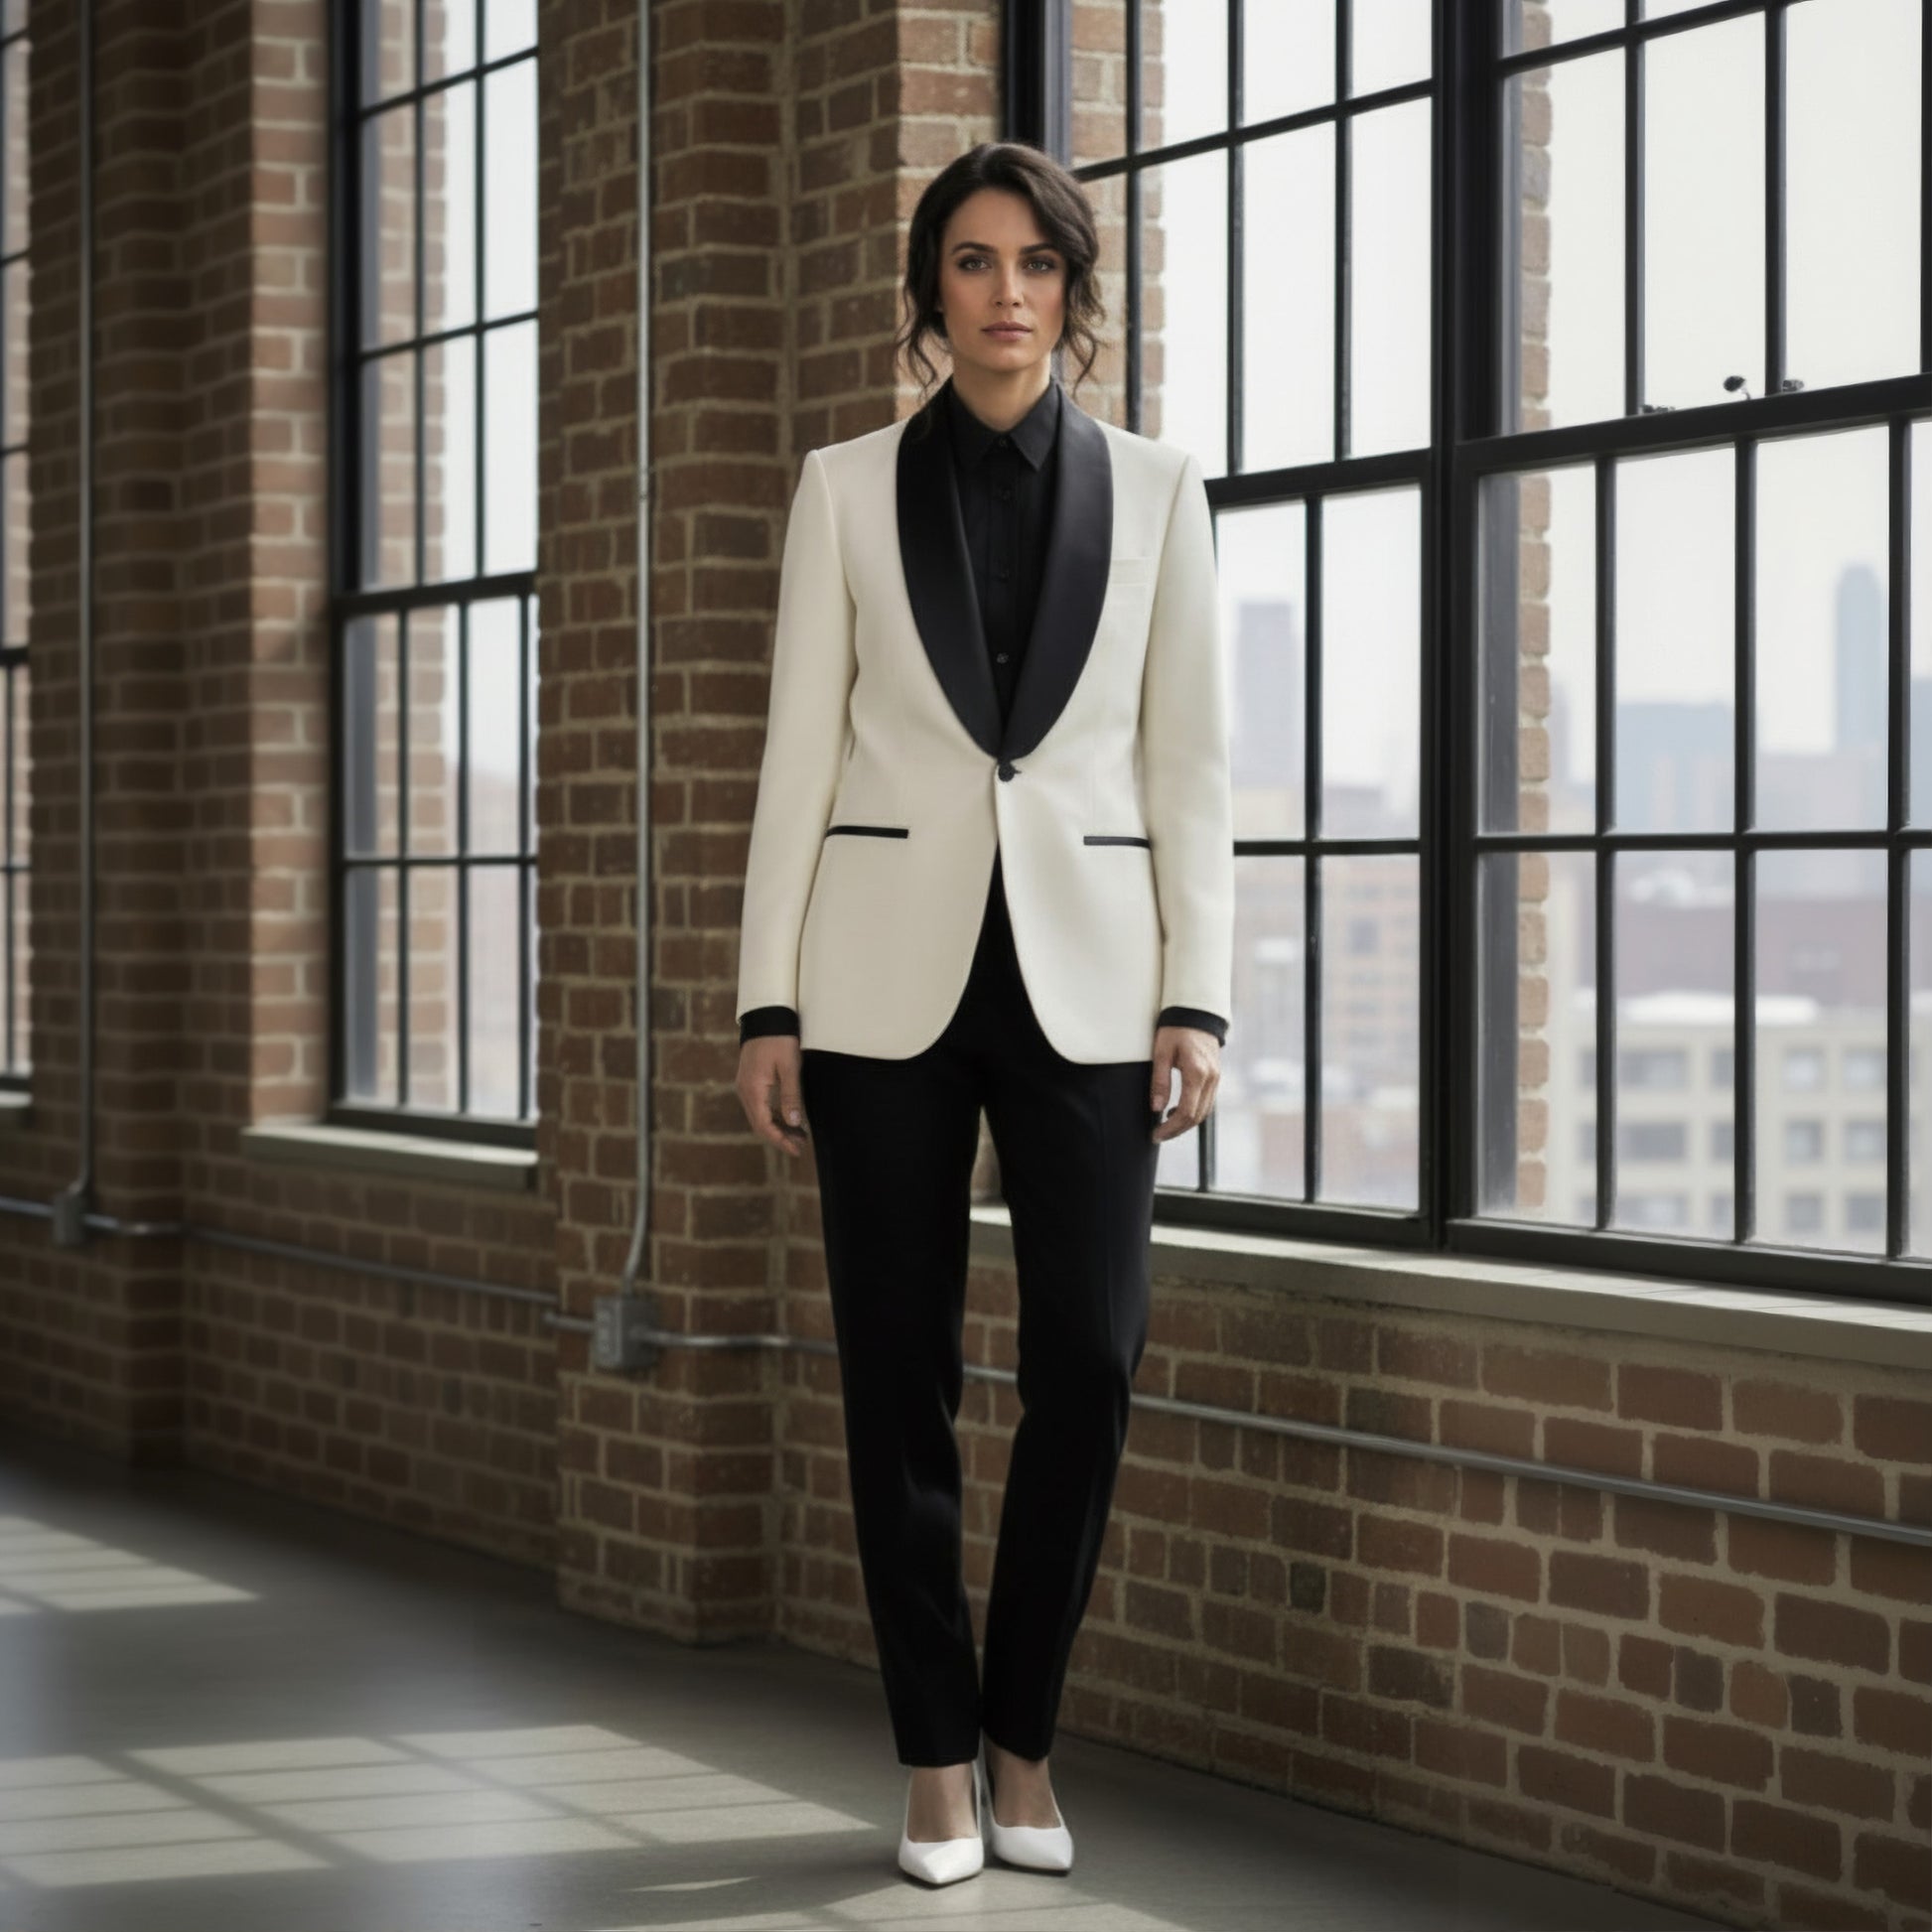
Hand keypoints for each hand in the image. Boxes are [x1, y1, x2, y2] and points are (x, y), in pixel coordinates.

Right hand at [737, 1034, 807, 1157]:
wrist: (765, 1017)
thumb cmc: (779, 1040)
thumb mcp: (790, 1067)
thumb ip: (791, 1095)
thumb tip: (794, 1123)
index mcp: (753, 1090)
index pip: (764, 1125)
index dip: (781, 1140)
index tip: (797, 1150)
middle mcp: (745, 1091)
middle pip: (760, 1124)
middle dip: (780, 1137)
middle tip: (800, 1146)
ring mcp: (745, 1086)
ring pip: (759, 1116)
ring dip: (777, 1128)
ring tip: (798, 1135)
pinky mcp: (749, 1082)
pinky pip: (759, 1106)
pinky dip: (773, 1116)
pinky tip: (788, 1119)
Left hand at [1150, 1025, 1219, 1141]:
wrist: (1195, 1013)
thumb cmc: (1175, 1030)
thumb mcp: (1161, 1053)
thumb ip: (1160, 1081)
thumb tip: (1156, 1108)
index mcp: (1197, 1073)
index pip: (1186, 1112)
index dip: (1171, 1128)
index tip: (1156, 1134)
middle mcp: (1211, 1078)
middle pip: (1197, 1117)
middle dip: (1177, 1130)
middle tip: (1158, 1135)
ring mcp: (1216, 1078)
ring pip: (1204, 1111)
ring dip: (1186, 1123)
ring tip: (1165, 1125)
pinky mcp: (1215, 1076)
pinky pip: (1207, 1101)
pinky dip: (1193, 1111)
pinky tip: (1177, 1110)